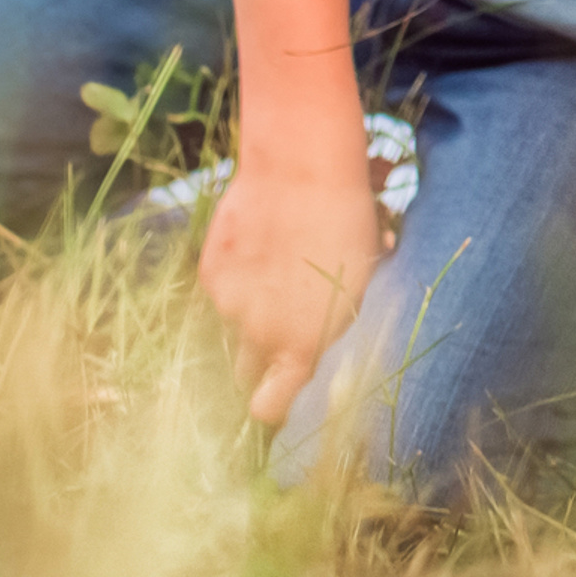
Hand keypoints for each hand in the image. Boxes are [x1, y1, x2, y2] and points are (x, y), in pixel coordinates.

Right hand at [199, 145, 384, 427]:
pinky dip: (237, 278)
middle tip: (281, 330)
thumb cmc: (351, 222)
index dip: (277, 406)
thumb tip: (332, 345)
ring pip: (234, 329)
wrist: (303, 168)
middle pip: (248, 376)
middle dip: (262, 362)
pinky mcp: (212, 274)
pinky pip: (222, 291)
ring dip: (251, 314)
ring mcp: (231, 306)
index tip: (283, 396)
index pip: (272, 408)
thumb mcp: (363, 282)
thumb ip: (341, 324)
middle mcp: (262, 336)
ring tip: (280, 273)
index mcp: (305, 346)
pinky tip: (262, 243)